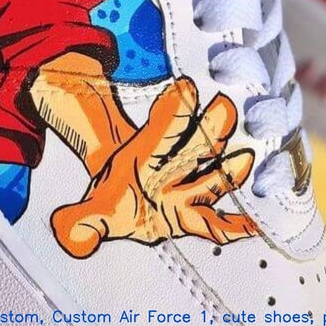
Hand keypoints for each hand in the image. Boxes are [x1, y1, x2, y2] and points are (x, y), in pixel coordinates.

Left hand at [50, 77, 256, 257]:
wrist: (136, 206)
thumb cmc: (121, 199)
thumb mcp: (99, 207)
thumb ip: (83, 220)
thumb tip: (70, 238)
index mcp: (148, 154)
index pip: (161, 129)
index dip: (173, 109)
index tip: (186, 87)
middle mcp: (176, 167)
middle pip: (194, 145)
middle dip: (209, 127)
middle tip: (225, 106)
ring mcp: (193, 188)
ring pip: (214, 175)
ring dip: (229, 168)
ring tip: (245, 158)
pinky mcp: (201, 214)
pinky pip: (221, 221)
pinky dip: (238, 225)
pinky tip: (255, 225)